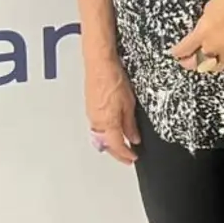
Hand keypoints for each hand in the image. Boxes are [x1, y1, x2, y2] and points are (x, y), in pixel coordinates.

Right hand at [83, 50, 140, 164]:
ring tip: (121, 145)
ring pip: (100, 137)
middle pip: (106, 146)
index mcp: (108, 123)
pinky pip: (97, 127)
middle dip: (117, 153)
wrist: (99, 64)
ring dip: (110, 144)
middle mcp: (96, 122)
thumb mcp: (129, 104)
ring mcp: (91, 115)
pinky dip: (105, 133)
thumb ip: (130, 124)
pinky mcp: (89, 108)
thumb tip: (133, 137)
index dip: (126, 155)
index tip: (133, 158)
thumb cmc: (112, 79)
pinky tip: (112, 129)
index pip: (117, 147)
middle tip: (127, 157)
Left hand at [171, 0, 223, 73]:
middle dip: (188, 63)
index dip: (177, 52)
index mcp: (204, 31)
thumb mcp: (209, 7)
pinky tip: (216, 58)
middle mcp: (215, 44)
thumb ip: (203, 25)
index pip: (185, 49)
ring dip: (204, 65)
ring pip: (212, 67)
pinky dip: (219, 62)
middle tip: (184, 61)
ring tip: (199, 62)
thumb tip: (201, 33)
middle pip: (197, 63)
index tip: (174, 52)